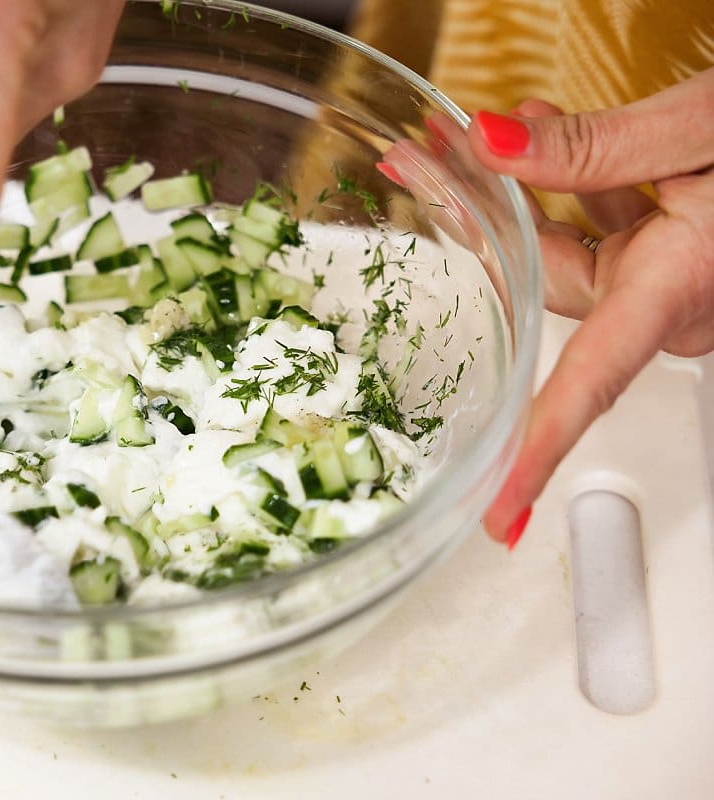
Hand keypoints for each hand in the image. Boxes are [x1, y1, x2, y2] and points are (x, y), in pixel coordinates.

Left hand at [465, 68, 713, 546]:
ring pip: (571, 251)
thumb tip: (490, 145)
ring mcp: (676, 279)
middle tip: (428, 157)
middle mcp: (676, 300)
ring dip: (528, 190)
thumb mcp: (699, 131)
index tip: (498, 512)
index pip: (590, 385)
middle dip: (487, 219)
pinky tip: (540, 130)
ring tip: (486, 127)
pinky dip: (572, 186)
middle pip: (549, 282)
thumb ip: (593, 147)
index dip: (538, 450)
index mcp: (681, 289)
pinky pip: (605, 231)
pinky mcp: (679, 252)